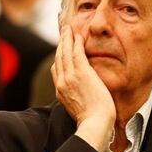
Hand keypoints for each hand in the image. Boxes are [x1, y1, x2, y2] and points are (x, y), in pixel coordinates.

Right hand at [51, 25, 115, 151]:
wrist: (95, 123)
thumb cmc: (92, 120)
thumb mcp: (79, 108)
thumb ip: (76, 97)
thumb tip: (81, 93)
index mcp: (60, 92)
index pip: (56, 70)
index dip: (58, 56)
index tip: (61, 48)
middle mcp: (62, 83)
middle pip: (58, 58)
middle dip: (60, 43)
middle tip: (63, 31)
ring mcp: (70, 77)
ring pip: (65, 53)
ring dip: (66, 38)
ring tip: (68, 28)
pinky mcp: (81, 73)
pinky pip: (76, 53)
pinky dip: (76, 43)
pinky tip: (78, 35)